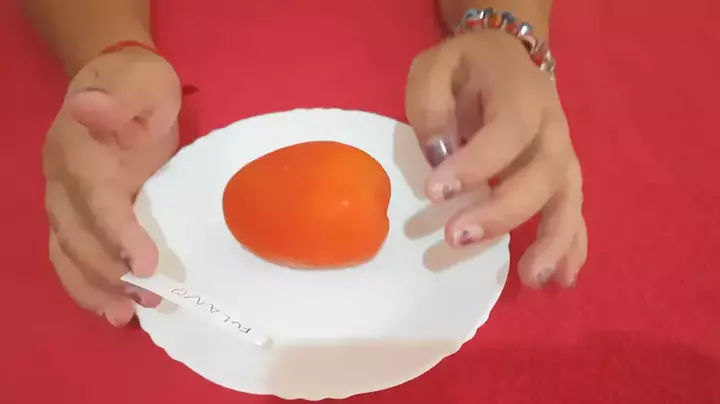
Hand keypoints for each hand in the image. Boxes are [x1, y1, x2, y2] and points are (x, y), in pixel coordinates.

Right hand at [44, 48, 181, 324]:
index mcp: (81, 151)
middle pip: (77, 235)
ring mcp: (63, 198)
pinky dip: (84, 283)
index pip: (97, 200)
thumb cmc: (140, 86)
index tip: (145, 265)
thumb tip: (90, 108)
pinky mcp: (73, 212)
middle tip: (149, 299)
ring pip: (66, 251)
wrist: (115, 80)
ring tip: (125, 316)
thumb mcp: (143, 85)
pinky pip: (69, 253)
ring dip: (92, 287)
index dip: (118, 235)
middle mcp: (63, 180)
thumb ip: (121, 102)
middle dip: (109, 272)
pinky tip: (109, 306)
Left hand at [406, 31, 586, 287]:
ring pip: (569, 199)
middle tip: (458, 237)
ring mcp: (563, 154)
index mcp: (520, 94)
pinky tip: (562, 280)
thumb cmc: (466, 67)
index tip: (435, 192)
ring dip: (555, 240)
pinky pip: (575, 212)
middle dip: (504, 211)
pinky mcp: (563, 177)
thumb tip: (440, 156)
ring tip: (533, 277)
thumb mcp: (435, 68)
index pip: (507, 131)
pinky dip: (573, 246)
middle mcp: (551, 127)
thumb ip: (432, 105)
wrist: (507, 58)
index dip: (476, 163)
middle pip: (545, 173)